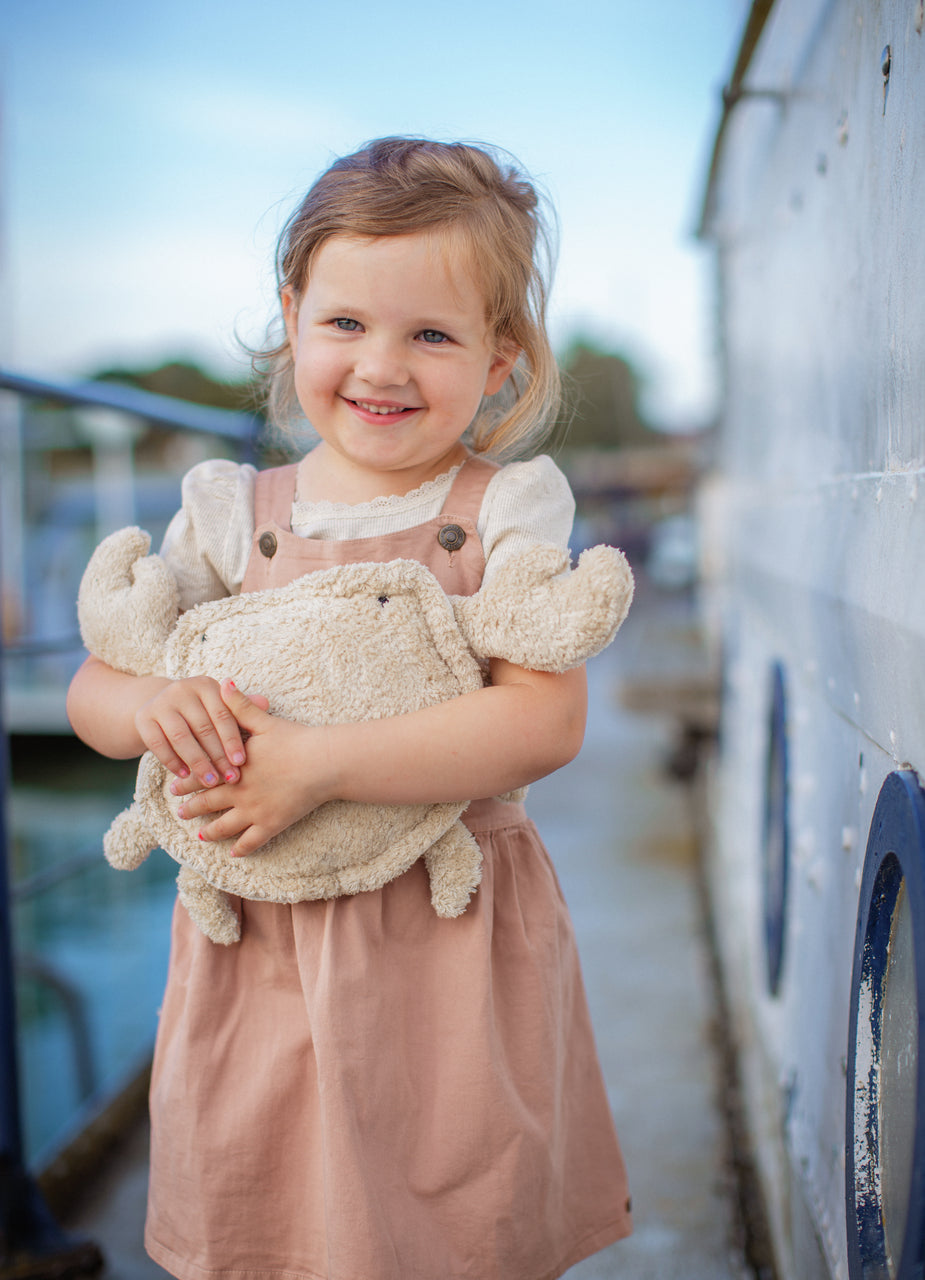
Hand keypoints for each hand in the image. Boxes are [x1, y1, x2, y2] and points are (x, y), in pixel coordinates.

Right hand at [135, 675, 268, 788]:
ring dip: (198, 762)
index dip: (232, 740)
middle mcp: (181, 689)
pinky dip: (173, 762)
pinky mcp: (143, 718)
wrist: (161, 706)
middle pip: (203, 728)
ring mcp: (160, 703)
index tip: (241, 763)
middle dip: (218, 756)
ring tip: (211, 781)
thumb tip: (265, 704)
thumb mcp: (220, 707)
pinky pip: (159, 744)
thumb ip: (241, 709)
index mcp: (205, 685)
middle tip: (230, 778)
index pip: (222, 715)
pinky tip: (185, 776)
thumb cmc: (202, 711)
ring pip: (181, 738)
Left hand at [173, 680, 333, 857]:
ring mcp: (255, 811)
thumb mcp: (264, 720)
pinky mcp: (273, 824)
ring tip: (201, 836)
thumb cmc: (295, 740)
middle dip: (192, 808)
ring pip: (225, 827)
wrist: (322, 763)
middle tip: (180, 812)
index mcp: (235, 767)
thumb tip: (223, 683)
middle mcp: (240, 792)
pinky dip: (241, 849)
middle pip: (208, 803)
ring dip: (210, 832)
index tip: (173, 787)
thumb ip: (240, 705)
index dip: (186, 781)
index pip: (203, 775)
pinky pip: (252, 842)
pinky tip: (233, 854)